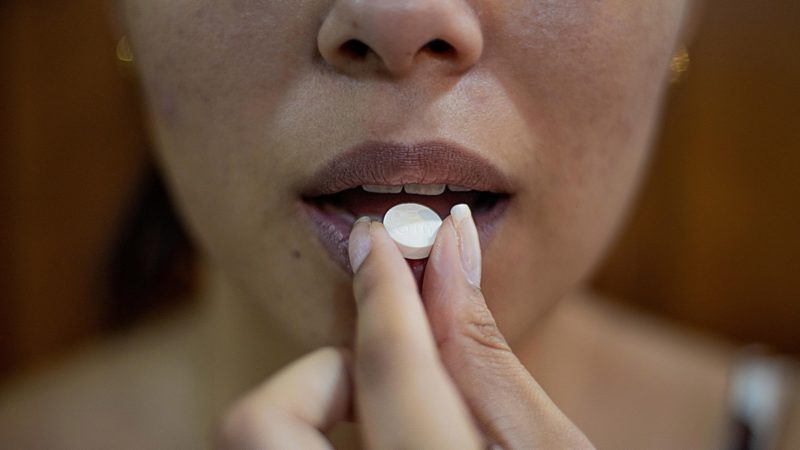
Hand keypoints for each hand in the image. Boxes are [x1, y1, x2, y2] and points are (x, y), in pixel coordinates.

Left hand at [216, 206, 593, 448]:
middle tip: (381, 373)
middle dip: (319, 375)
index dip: (384, 288)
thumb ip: (487, 358)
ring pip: (258, 447)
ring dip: (314, 415)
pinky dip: (317, 445)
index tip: (378, 239)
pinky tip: (382, 446)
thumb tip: (447, 251)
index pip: (390, 369)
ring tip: (391, 422)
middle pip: (256, 423)